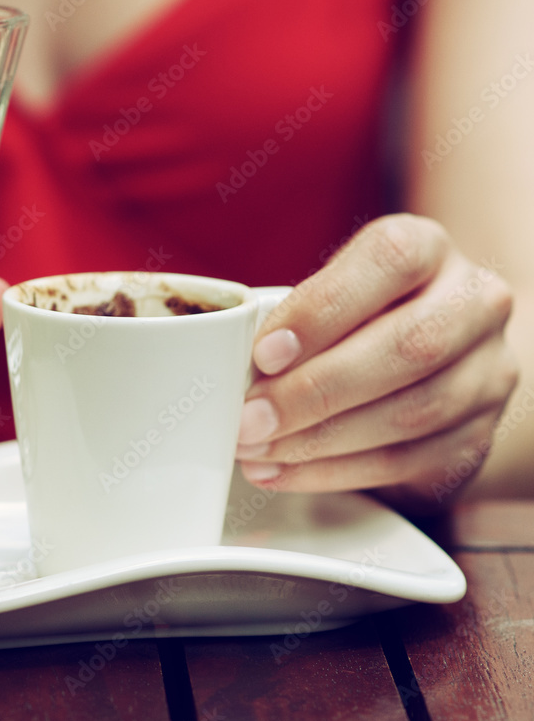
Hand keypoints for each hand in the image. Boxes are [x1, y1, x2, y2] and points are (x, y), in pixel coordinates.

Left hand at [234, 214, 517, 513]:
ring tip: (257, 448)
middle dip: (315, 390)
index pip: (389, 261)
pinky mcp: (478, 435)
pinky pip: (407, 461)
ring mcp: (486, 372)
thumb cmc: (360, 315)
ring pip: (410, 412)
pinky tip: (283, 472)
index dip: (323, 309)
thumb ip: (298, 311)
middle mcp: (473, 303)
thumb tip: (234, 361)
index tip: (264, 353)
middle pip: (408, 346)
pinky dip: (334, 471)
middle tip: (250, 418)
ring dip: (319, 439)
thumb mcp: (334, 290)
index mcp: (428, 248)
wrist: (434, 359)